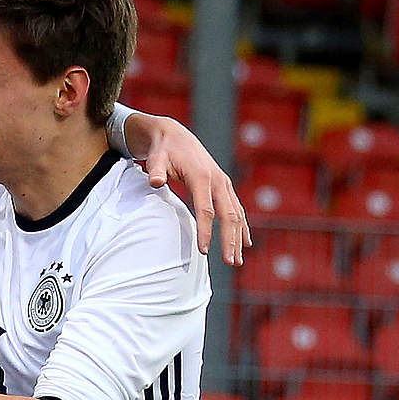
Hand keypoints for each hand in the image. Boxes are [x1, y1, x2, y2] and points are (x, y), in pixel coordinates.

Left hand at [129, 113, 250, 264]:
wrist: (175, 136)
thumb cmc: (163, 151)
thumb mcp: (156, 158)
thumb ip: (156, 171)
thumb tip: (154, 182)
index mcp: (202, 176)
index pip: (206, 209)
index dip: (206, 231)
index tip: (204, 251)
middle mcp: (218, 180)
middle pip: (228, 214)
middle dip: (230, 240)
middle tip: (230, 263)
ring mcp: (224, 183)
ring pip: (236, 214)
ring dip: (238, 237)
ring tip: (237, 261)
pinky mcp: (224, 186)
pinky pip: (237, 209)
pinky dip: (242, 227)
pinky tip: (245, 243)